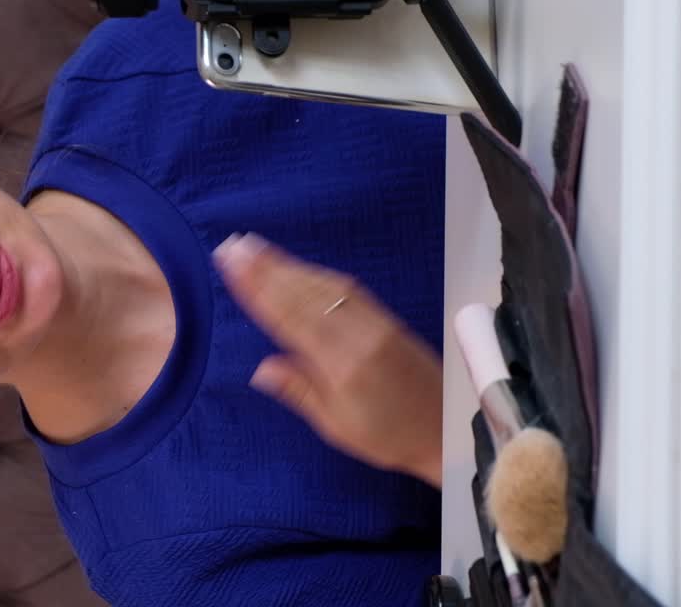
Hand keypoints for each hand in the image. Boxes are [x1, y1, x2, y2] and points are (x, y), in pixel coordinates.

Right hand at [213, 233, 442, 486]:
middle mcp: (358, 335)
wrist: (447, 429)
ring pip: (324, 286)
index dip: (259, 289)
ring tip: (254, 248)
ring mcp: (375, 322)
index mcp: (342, 365)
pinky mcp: (387, 318)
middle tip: (233, 245)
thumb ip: (300, 392)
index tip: (233, 266)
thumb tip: (262, 368)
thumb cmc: (387, 436)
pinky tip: (297, 267)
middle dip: (266, 268)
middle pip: (304, 294)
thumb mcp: (337, 426)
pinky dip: (315, 274)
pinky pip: (346, 288)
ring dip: (287, 265)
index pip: (290, 318)